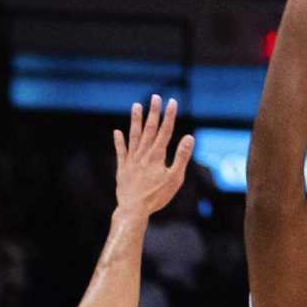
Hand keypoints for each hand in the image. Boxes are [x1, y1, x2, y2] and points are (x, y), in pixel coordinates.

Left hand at [113, 95, 194, 221]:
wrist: (133, 209)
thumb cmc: (156, 196)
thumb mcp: (174, 178)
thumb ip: (181, 157)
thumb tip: (189, 138)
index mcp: (157, 155)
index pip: (165, 131)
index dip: (169, 116)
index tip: (172, 102)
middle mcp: (143, 154)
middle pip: (149, 129)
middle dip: (154, 112)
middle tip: (155, 97)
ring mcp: (131, 160)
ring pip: (134, 136)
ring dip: (136, 121)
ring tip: (136, 106)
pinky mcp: (122, 168)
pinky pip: (121, 152)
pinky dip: (119, 141)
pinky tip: (118, 132)